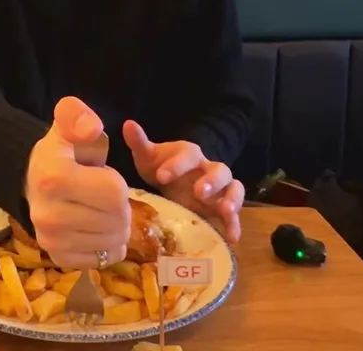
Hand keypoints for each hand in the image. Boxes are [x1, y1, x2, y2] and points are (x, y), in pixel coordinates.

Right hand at [25, 97, 130, 269]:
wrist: (34, 181)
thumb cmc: (62, 152)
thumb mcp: (68, 124)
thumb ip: (77, 116)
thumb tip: (91, 128)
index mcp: (53, 178)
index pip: (115, 193)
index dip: (117, 184)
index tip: (102, 176)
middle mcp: (47, 215)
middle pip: (117, 220)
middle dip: (120, 206)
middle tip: (104, 197)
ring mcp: (51, 241)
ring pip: (113, 242)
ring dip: (117, 227)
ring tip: (100, 212)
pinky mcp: (58, 259)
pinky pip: (103, 260)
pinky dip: (108, 247)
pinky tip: (95, 230)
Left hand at [122, 120, 243, 242]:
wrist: (174, 182)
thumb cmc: (161, 167)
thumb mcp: (149, 157)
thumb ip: (139, 143)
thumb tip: (128, 124)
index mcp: (190, 155)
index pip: (188, 154)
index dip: (177, 165)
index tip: (161, 176)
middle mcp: (209, 169)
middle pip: (220, 169)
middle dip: (211, 180)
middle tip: (198, 191)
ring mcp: (219, 189)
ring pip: (234, 188)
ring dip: (231, 199)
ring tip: (225, 211)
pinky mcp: (222, 207)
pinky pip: (235, 215)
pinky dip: (235, 225)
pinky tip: (232, 238)